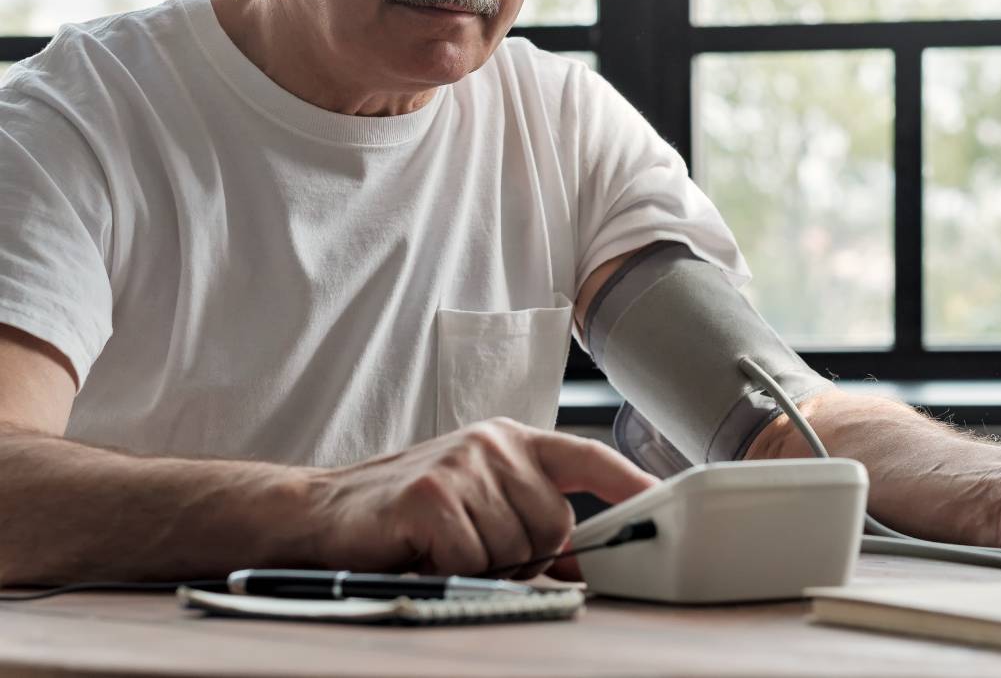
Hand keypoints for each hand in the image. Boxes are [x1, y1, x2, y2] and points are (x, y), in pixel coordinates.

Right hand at [304, 417, 656, 577]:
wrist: (326, 510)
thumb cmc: (412, 511)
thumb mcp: (479, 497)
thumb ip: (532, 512)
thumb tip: (589, 558)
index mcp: (512, 439)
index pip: (587, 458)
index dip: (630, 484)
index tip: (665, 505)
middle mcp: (493, 442)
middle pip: (555, 524)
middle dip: (523, 552)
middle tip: (473, 543)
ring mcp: (462, 463)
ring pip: (515, 548)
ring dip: (482, 562)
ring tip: (444, 543)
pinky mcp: (431, 495)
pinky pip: (473, 559)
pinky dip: (450, 569)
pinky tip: (423, 549)